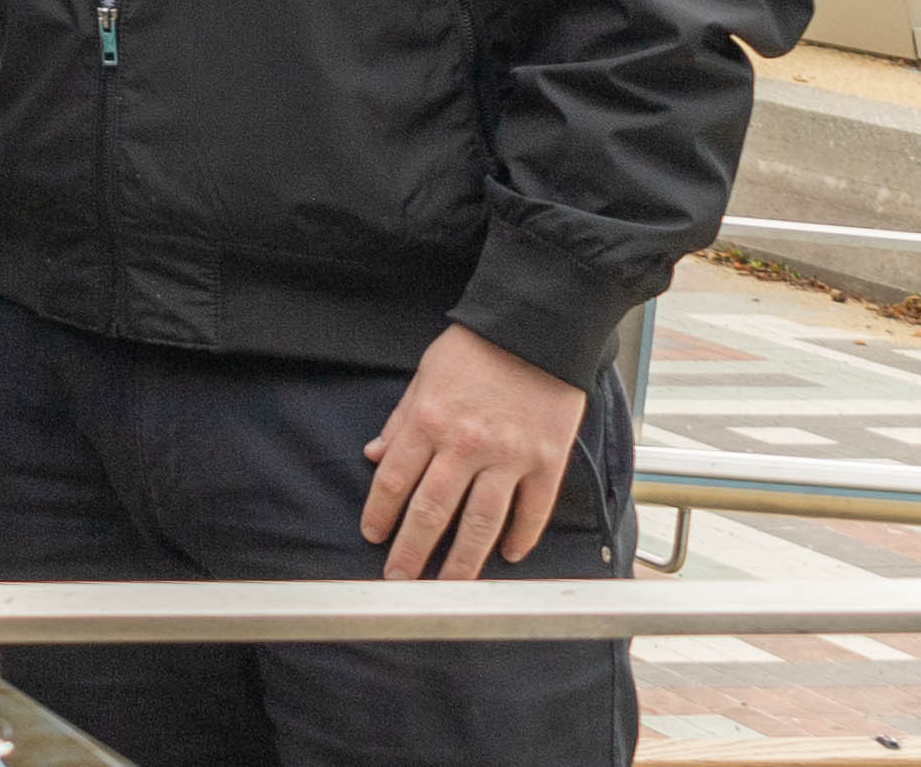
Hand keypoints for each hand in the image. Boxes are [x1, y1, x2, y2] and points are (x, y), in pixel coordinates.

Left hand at [361, 322, 584, 581]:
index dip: (380, 514)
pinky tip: (507, 557)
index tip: (373, 537)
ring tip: (449, 589)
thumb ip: (400, 421)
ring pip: (481, 522)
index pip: (395, 480)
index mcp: (429, 422)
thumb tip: (373, 457)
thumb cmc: (475, 351)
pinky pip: (532, 510)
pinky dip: (519, 537)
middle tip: (400, 583)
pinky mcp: (547, 462)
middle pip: (432, 511)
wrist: (536, 331)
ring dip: (462, 561)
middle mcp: (465, 445)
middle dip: (412, 552)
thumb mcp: (423, 376)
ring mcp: (509, 457)